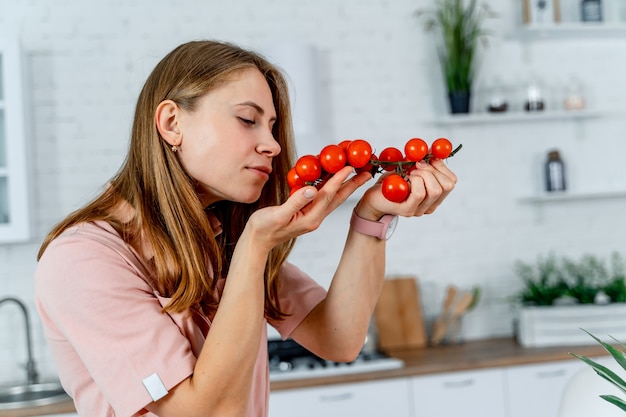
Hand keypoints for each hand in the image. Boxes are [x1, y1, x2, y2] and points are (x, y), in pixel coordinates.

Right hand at [245, 166, 372, 250]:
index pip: (327, 195)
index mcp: (310, 218)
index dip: (338, 180)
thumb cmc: (263, 228)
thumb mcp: (278, 215)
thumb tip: (312, 189)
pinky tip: (333, 180)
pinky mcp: (307, 214)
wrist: (258, 241)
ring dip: (345, 185)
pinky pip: (323, 198)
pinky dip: (331, 187)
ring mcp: (312, 216)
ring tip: (356, 174)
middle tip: (368, 172)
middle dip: (353, 184)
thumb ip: (295, 202)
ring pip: (332, 198)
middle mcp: (315, 217)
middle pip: (338, 197)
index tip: (349, 167)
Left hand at [357, 158, 456, 220]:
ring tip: (408, 173)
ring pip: (434, 190)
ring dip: (422, 174)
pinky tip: (404, 179)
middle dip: (432, 169)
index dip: (441, 166)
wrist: (372, 198)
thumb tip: (433, 150)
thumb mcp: (409, 169)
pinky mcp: (407, 210)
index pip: (451, 181)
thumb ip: (422, 162)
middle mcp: (430, 205)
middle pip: (447, 185)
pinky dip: (414, 181)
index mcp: (434, 197)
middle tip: (416, 164)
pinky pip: (419, 194)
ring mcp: (419, 210)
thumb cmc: (390, 184)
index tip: (428, 157)